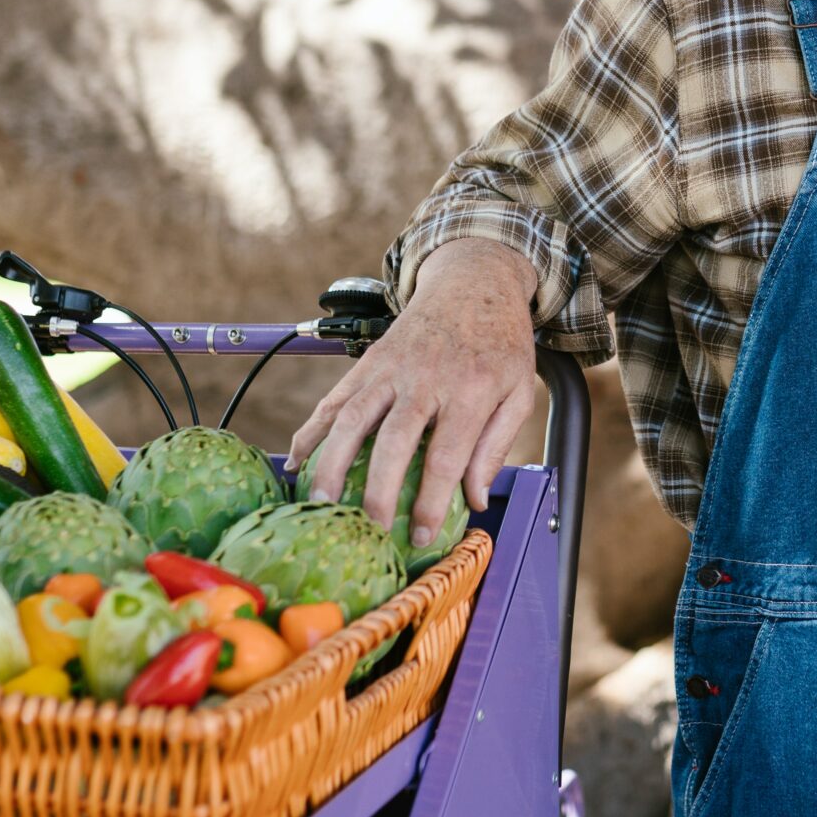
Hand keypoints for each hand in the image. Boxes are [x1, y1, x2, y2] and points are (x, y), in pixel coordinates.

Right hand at [283, 237, 541, 551]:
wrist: (472, 282)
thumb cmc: (500, 343)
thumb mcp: (519, 391)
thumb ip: (497, 445)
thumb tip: (475, 499)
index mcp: (470, 390)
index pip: (445, 456)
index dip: (432, 501)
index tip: (422, 535)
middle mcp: (425, 379)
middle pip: (393, 441)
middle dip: (379, 491)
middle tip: (371, 529)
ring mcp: (390, 369)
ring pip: (352, 418)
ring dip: (332, 463)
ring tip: (322, 504)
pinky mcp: (367, 363)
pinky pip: (333, 400)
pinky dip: (310, 432)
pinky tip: (296, 462)